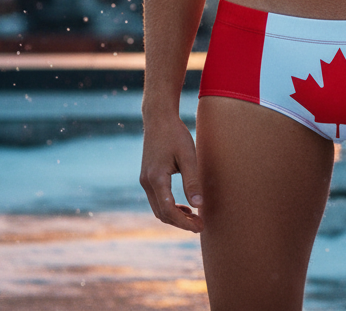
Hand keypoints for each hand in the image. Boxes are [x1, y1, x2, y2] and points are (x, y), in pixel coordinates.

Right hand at [139, 113, 203, 231]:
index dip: (184, 223)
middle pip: (162, 213)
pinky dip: (169, 207)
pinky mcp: (147, 177)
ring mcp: (144, 180)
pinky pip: (157, 200)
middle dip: (180, 223)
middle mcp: (147, 182)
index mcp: (157, 178)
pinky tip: (184, 205)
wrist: (158, 118)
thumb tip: (198, 205)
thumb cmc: (175, 135)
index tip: (200, 226)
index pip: (168, 211)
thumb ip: (192, 181)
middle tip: (200, 226)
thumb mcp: (188, 156)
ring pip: (158, 209)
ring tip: (193, 217)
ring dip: (174, 216)